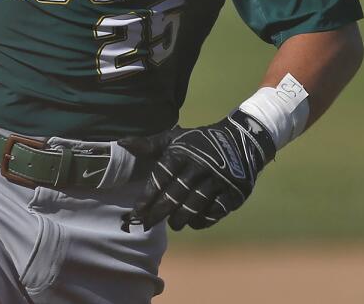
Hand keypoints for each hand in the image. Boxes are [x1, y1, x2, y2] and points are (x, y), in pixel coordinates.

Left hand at [128, 109, 275, 230]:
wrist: (241, 140)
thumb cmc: (200, 143)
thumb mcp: (176, 138)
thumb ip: (150, 144)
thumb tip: (122, 143)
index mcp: (183, 152)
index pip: (162, 175)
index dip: (148, 195)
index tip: (137, 210)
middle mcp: (201, 165)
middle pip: (176, 194)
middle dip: (159, 212)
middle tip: (147, 224)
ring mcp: (218, 180)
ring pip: (195, 205)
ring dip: (180, 218)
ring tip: (173, 224)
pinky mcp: (233, 192)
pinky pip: (214, 212)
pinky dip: (202, 220)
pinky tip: (193, 222)